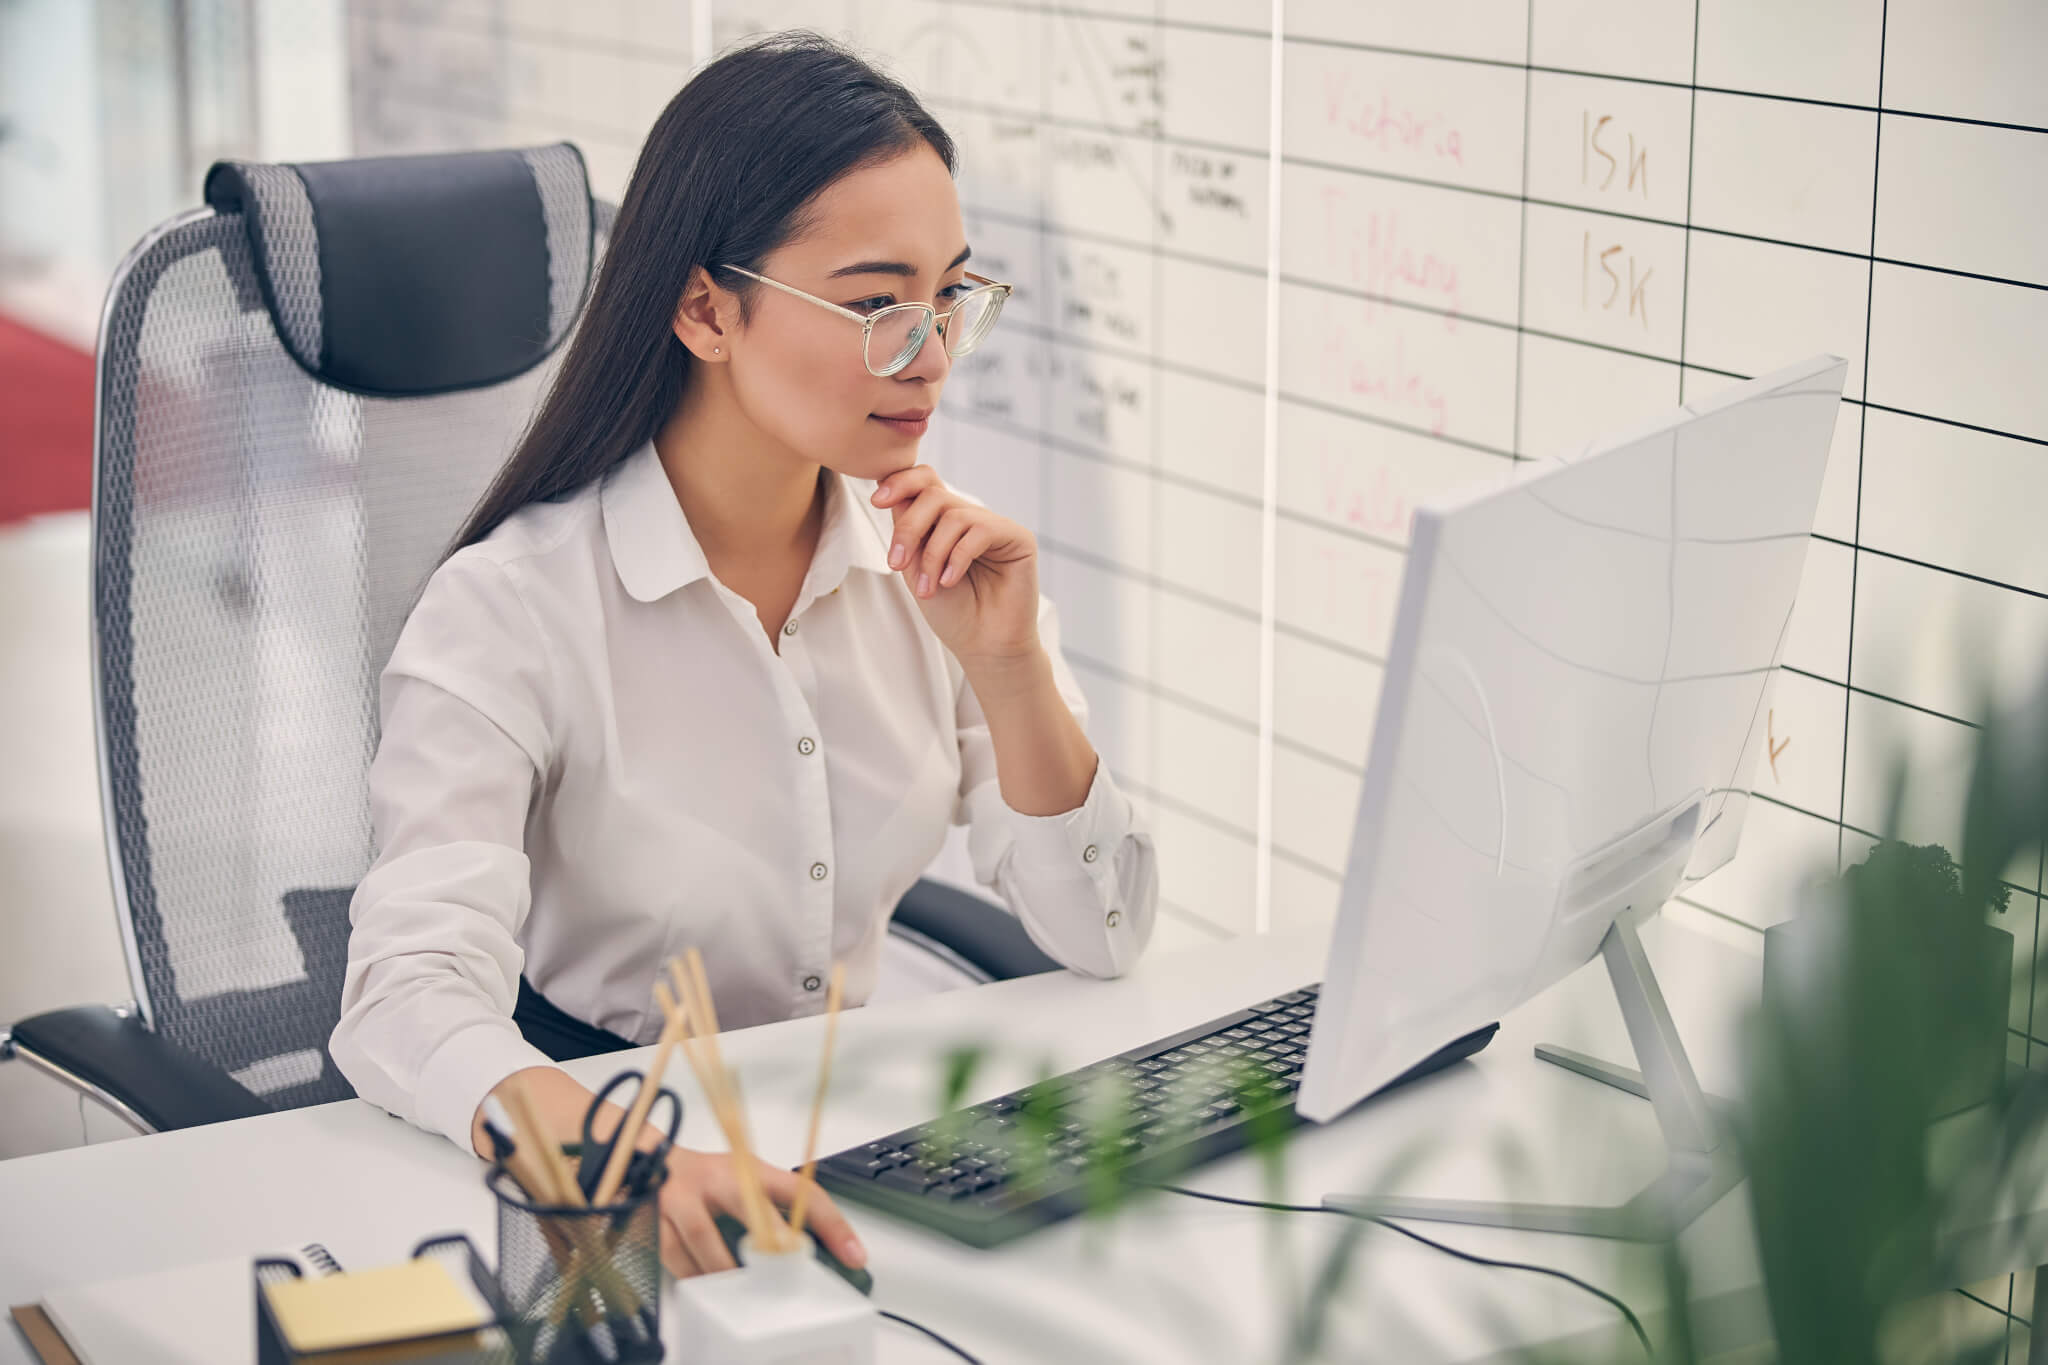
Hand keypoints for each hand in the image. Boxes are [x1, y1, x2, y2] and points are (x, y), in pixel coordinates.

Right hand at [655, 1148, 865, 1277]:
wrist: (645, 1161)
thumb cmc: (705, 1177)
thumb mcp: (743, 1180)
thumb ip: (771, 1209)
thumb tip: (808, 1250)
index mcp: (749, 1170)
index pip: (800, 1192)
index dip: (831, 1223)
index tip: (853, 1253)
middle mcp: (717, 1179)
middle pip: (752, 1209)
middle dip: (774, 1243)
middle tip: (790, 1269)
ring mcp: (683, 1199)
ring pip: (707, 1239)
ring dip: (727, 1268)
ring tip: (743, 1288)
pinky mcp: (655, 1221)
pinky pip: (677, 1258)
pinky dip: (694, 1275)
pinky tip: (706, 1283)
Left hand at [871, 466, 1039, 665]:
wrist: (982, 646)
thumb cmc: (951, 612)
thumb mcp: (915, 569)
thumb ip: (907, 531)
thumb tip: (892, 493)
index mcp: (944, 522)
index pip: (924, 481)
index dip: (899, 482)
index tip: (876, 501)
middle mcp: (970, 518)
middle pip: (933, 493)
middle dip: (909, 528)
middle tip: (897, 565)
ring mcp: (995, 526)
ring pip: (953, 514)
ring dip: (933, 554)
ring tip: (930, 588)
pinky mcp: (1018, 538)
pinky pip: (981, 530)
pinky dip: (958, 557)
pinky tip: (950, 581)